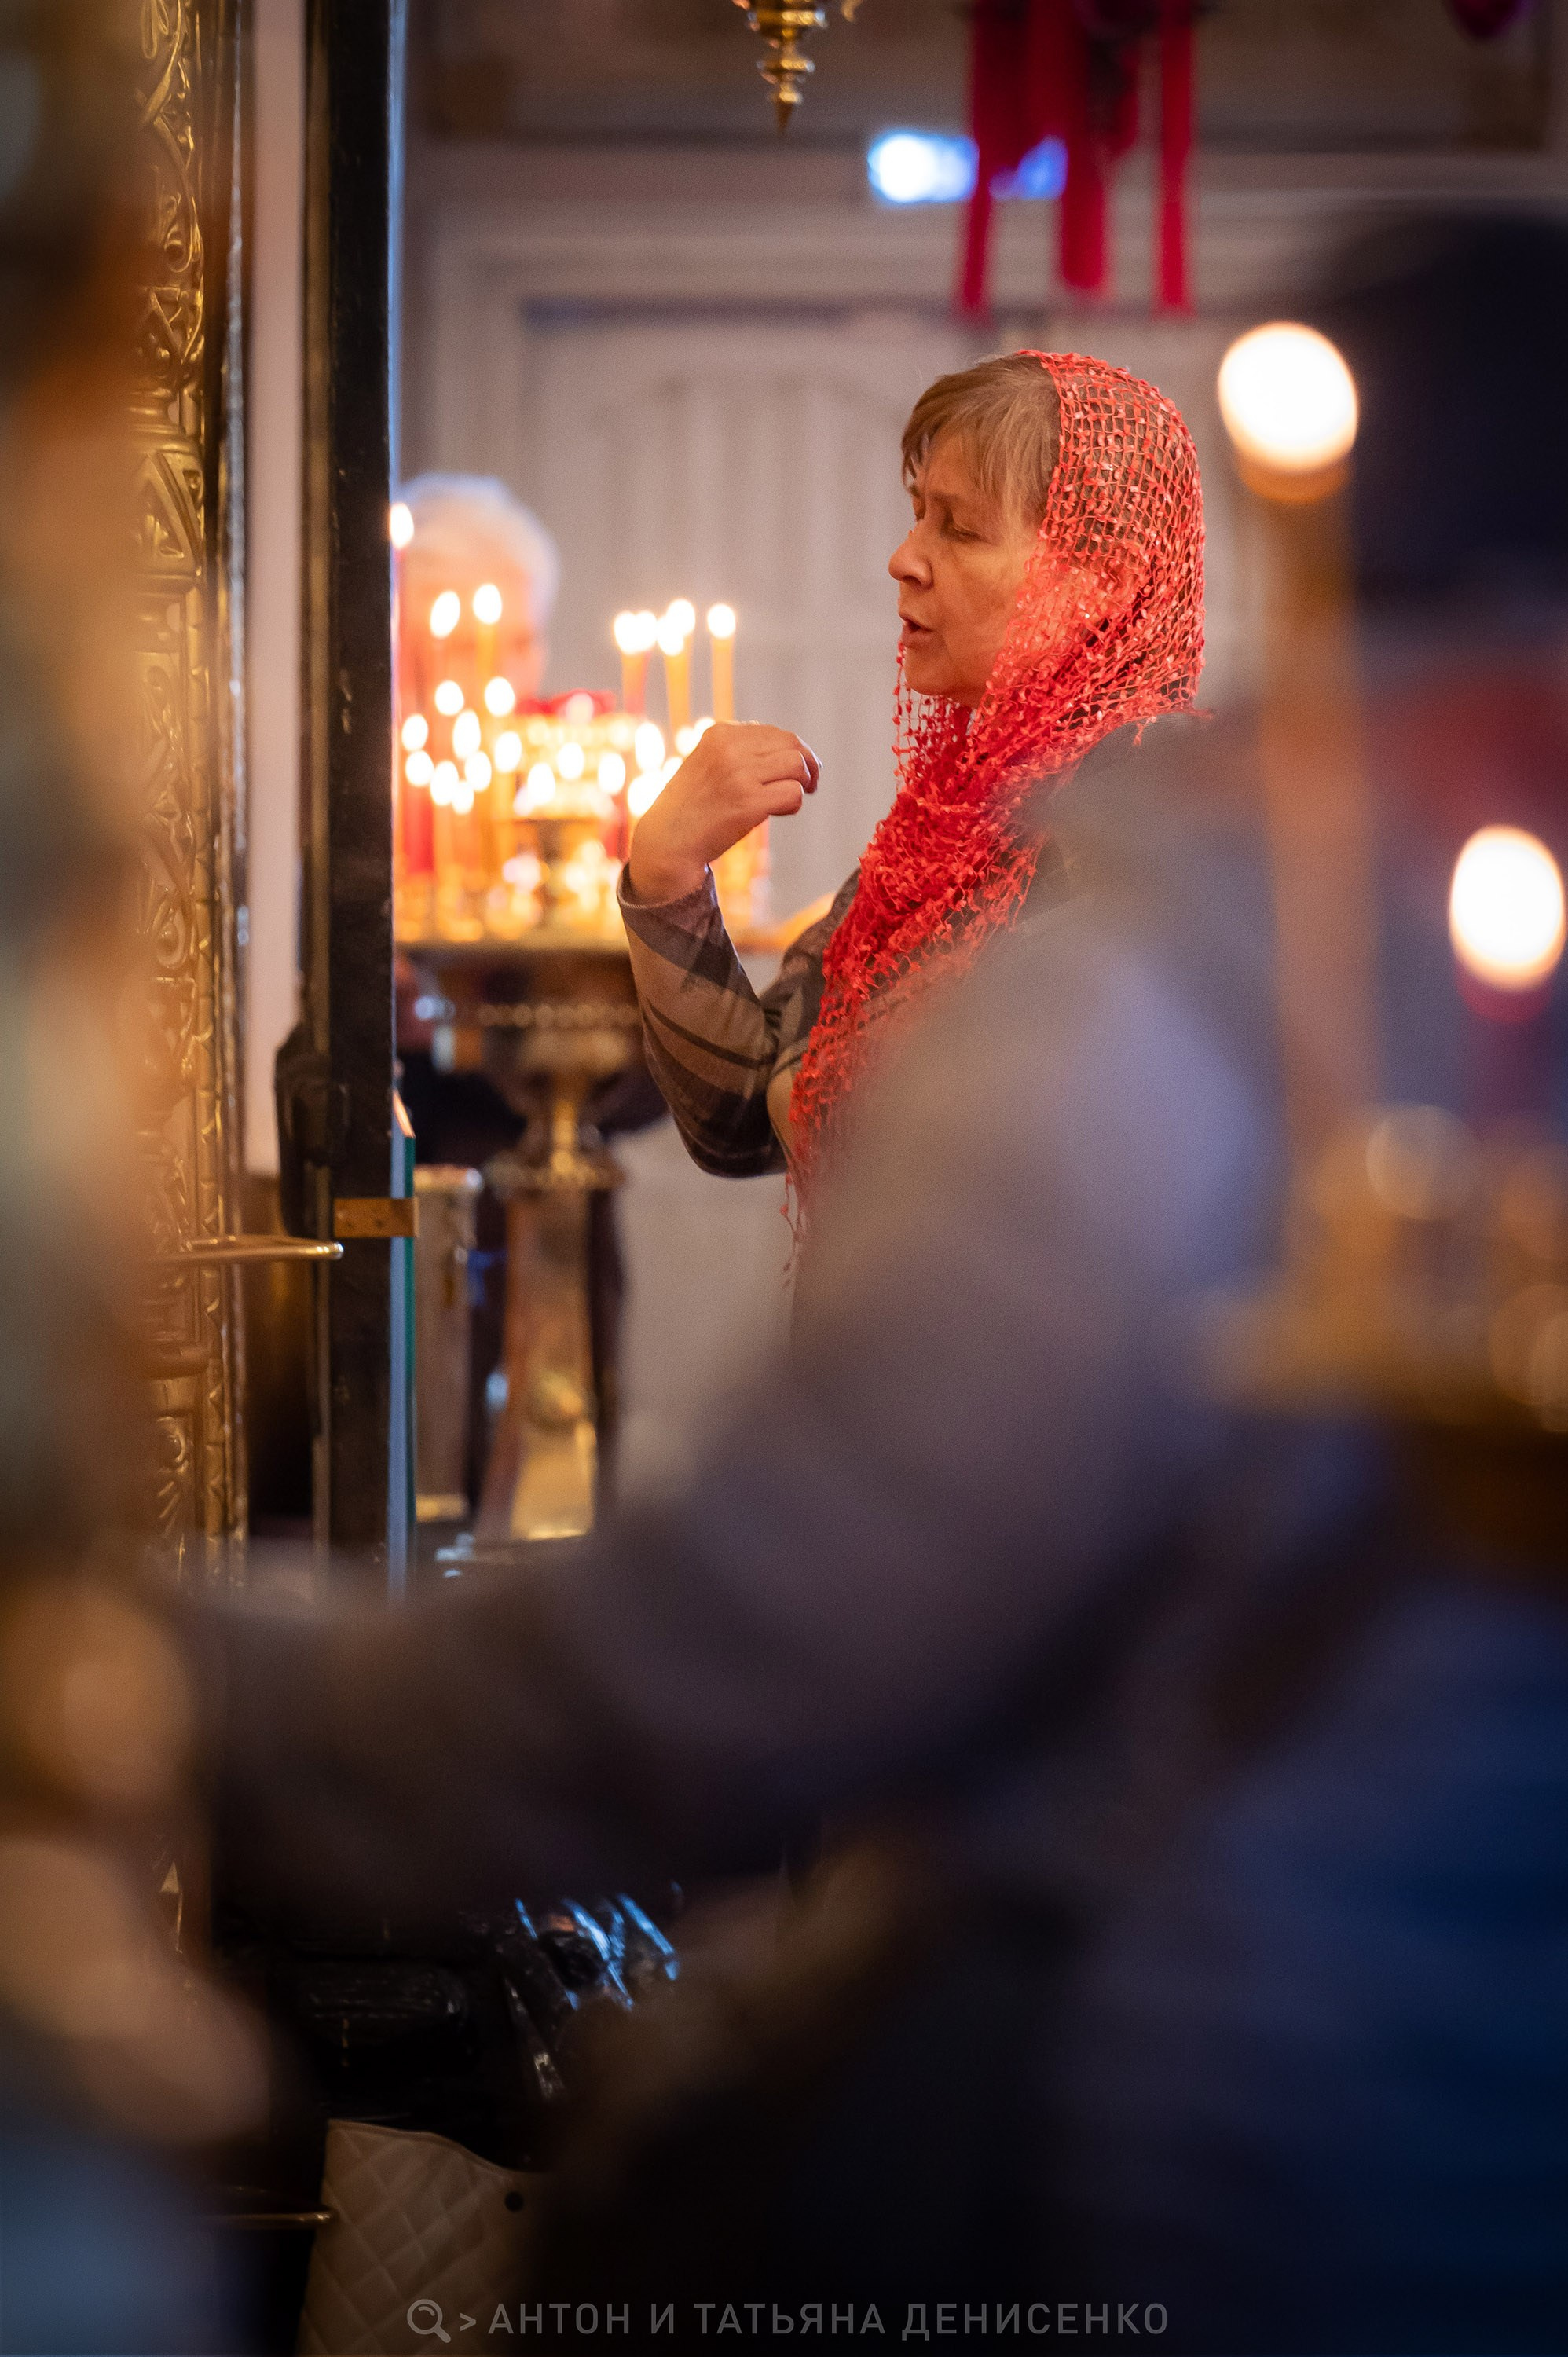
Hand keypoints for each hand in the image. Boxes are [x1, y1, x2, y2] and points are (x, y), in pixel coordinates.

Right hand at [626, 722, 819, 904]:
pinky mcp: (748, 803)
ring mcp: (738, 775)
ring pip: (797, 766)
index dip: (793, 751)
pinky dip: (794, 804)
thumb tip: (791, 750)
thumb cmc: (692, 806)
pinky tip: (781, 812)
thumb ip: (740, 751)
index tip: (797, 770)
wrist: (666, 841)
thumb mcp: (708, 764)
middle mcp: (728, 749)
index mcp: (719, 734)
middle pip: (792, 745)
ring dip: (804, 783)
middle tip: (811, 783)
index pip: (774, 733)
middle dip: (808, 764)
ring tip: (795, 797)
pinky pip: (793, 794)